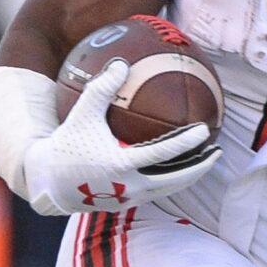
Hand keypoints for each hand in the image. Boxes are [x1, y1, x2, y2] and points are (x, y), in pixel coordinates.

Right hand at [20, 58, 215, 216]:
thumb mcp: (82, 113)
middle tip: (217, 151)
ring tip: (208, 161)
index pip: (163, 155)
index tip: (204, 131)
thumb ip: (102, 88)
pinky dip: (174, 179)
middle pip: (176, 180)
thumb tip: (121, 62)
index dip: (186, 143)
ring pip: (169, 189)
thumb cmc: (66, 143)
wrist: (49, 181)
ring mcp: (130, 198)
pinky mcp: (127, 203)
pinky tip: (181, 166)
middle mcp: (130, 186)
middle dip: (200, 167)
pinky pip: (158, 190)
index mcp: (121, 165)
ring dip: (191, 176)